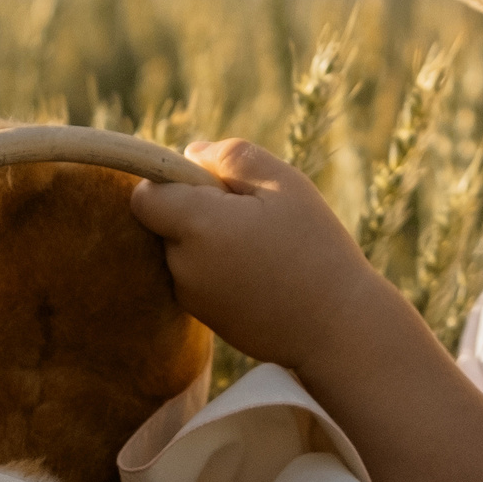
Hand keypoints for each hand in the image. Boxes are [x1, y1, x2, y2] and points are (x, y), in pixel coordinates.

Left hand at [131, 140, 390, 381]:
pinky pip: (197, 279)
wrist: (338, 327)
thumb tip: (191, 153)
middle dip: (195, 210)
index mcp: (197, 226)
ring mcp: (192, 298)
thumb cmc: (315, 248)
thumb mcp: (284, 184)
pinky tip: (261, 273)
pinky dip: (218, 269)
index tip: (214, 184)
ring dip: (208, 241)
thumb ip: (232, 158)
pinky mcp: (207, 319)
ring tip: (262, 246)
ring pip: (182, 251)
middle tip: (252, 214)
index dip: (172, 180)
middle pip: (164, 223)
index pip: (144, 195)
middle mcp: (183, 266)